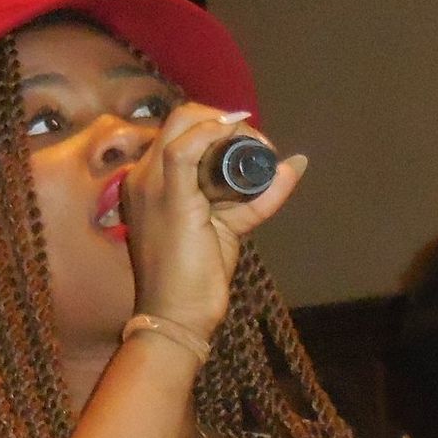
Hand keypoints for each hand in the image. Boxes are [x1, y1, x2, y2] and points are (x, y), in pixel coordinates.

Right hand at [123, 103, 306, 337]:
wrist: (176, 319)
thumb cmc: (195, 279)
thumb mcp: (228, 226)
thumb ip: (256, 197)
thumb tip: (294, 164)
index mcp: (151, 181)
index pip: (182, 131)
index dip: (219, 127)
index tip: (252, 147)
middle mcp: (144, 176)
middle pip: (182, 118)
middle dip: (226, 122)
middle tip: (258, 149)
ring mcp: (150, 185)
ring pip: (185, 123)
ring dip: (229, 129)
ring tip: (258, 154)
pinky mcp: (168, 199)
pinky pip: (184, 149)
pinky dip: (213, 135)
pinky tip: (238, 141)